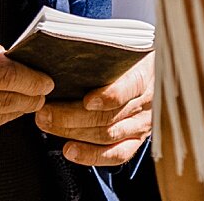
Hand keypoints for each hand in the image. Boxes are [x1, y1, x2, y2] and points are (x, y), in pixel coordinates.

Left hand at [35, 53, 152, 167]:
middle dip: (72, 116)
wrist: (158, 72)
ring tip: (47, 124)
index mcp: (146, 74)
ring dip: (73, 132)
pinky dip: (91, 156)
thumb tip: (71, 50)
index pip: (131, 86)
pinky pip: (116, 155)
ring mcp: (142, 125)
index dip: (110, 96)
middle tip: (45, 111)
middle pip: (109, 116)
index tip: (87, 100)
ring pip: (107, 135)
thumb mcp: (126, 47)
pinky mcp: (136, 141)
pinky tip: (69, 150)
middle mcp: (146, 103)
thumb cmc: (133, 58)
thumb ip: (105, 52)